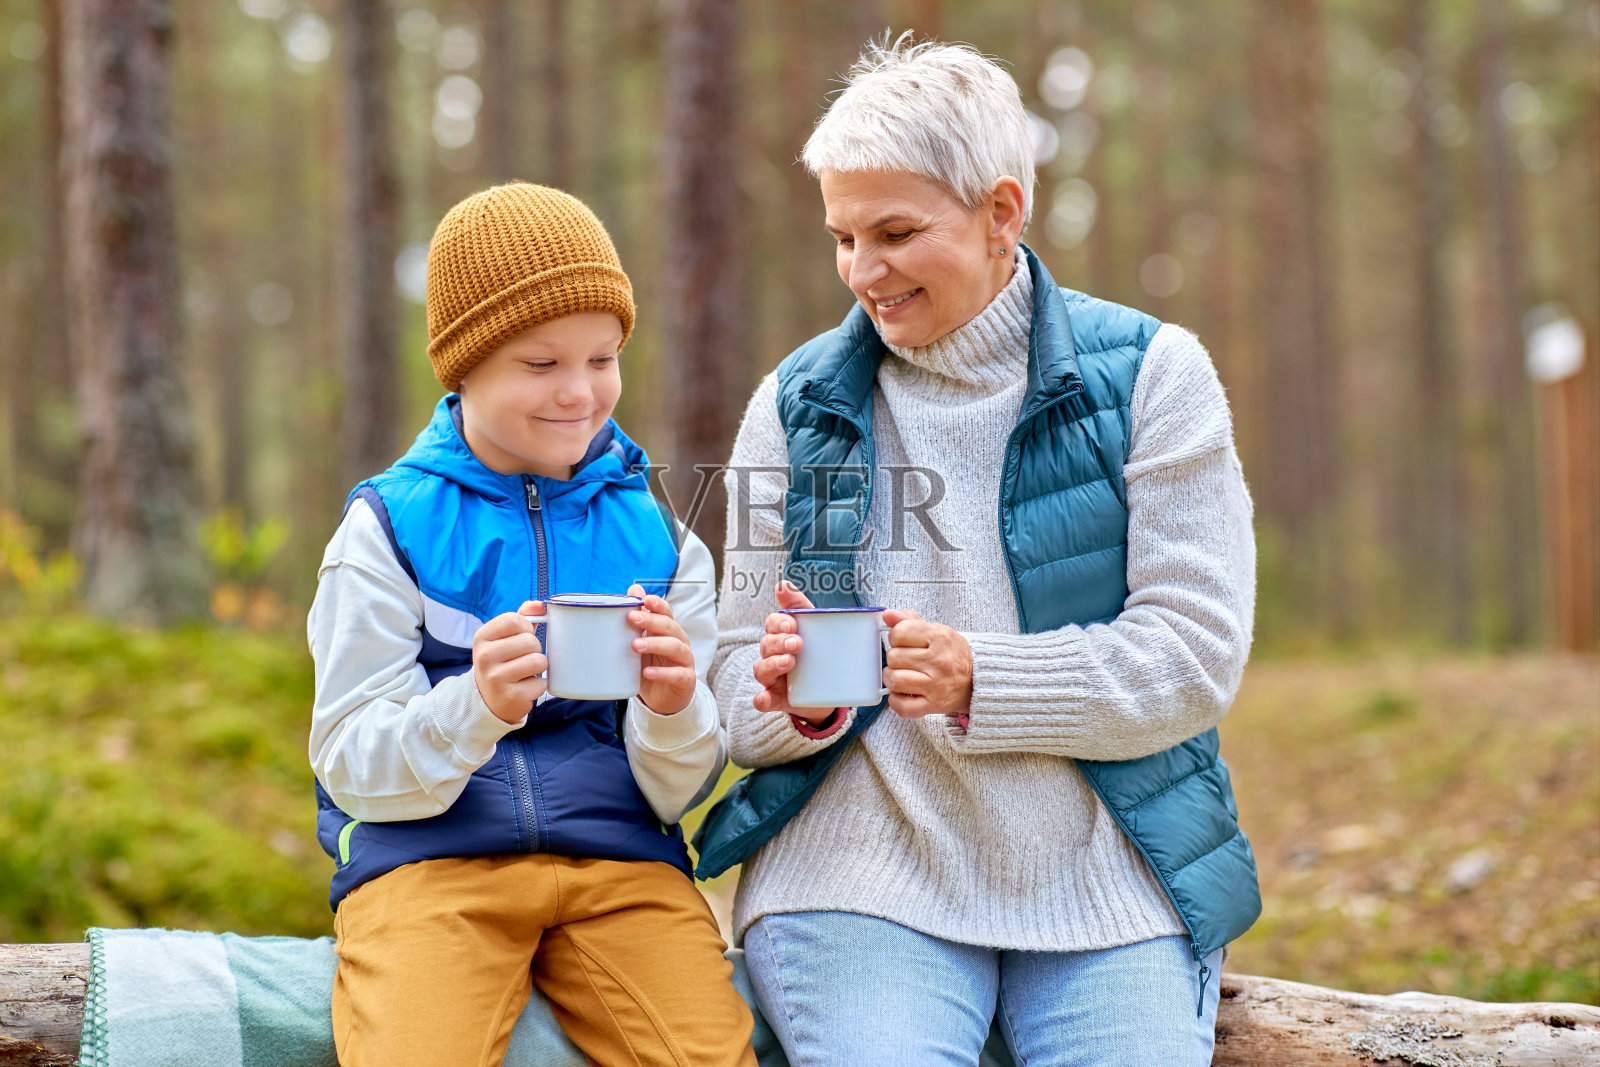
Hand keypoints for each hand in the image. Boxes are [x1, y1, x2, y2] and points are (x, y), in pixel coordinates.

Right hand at [472, 601, 547, 723]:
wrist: (488, 699)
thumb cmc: (502, 662)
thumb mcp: (505, 638)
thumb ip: (522, 617)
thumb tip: (540, 605)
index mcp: (482, 637)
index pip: (515, 620)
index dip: (526, 628)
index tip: (521, 637)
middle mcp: (484, 656)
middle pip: (530, 641)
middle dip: (535, 649)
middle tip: (524, 659)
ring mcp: (495, 678)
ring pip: (538, 661)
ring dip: (539, 667)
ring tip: (526, 672)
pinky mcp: (510, 696)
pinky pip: (540, 683)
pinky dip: (538, 686)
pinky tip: (525, 688)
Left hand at [627, 583, 695, 715]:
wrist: (661, 699)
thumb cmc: (651, 666)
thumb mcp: (641, 643)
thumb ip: (638, 620)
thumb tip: (634, 589)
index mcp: (668, 631)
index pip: (667, 613)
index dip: (658, 605)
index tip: (645, 600)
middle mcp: (679, 643)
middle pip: (671, 627)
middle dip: (652, 621)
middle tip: (632, 618)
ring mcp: (684, 661)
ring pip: (676, 647)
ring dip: (656, 644)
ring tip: (635, 646)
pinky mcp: (686, 680)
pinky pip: (678, 674)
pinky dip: (662, 673)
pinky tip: (647, 672)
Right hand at [751, 581, 832, 723]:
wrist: (834, 689)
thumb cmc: (820, 652)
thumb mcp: (816, 628)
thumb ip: (800, 605)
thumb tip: (782, 584)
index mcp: (781, 635)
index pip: (772, 624)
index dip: (778, 624)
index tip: (792, 625)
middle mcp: (772, 655)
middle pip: (766, 645)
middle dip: (779, 642)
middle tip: (798, 643)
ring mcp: (773, 678)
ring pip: (761, 669)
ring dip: (772, 665)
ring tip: (790, 662)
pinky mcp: (778, 699)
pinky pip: (762, 700)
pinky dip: (761, 699)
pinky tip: (765, 698)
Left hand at [881, 608, 972, 718]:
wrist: (975, 679)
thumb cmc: (950, 654)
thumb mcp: (934, 630)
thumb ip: (908, 620)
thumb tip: (887, 614)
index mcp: (939, 637)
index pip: (899, 633)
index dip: (896, 637)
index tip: (903, 642)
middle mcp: (938, 661)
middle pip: (894, 657)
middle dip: (894, 659)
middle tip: (904, 661)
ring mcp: (936, 685)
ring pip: (895, 680)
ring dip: (892, 678)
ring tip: (900, 675)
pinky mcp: (933, 705)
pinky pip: (902, 705)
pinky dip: (896, 700)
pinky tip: (903, 693)